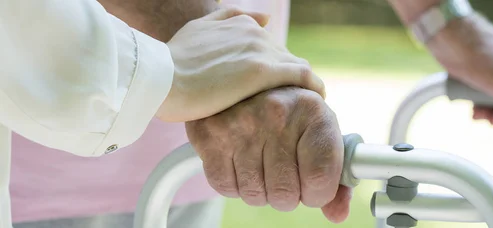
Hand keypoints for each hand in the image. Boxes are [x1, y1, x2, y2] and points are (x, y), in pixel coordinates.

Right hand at [156, 7, 324, 121]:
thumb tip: (264, 18)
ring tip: (305, 104)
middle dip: (288, 77)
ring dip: (302, 84)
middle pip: (285, 57)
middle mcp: (254, 32)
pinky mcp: (264, 71)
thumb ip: (228, 18)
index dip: (274, 67)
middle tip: (289, 101)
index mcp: (240, 24)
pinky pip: (303, 77)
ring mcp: (260, 50)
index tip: (274, 86)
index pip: (270, 47)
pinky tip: (320, 98)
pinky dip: (314, 87)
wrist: (159, 79)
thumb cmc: (172, 63)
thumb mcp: (198, 28)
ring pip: (296, 66)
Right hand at [185, 87, 350, 222]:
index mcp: (314, 112)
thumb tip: (337, 214)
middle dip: (287, 195)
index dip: (317, 193)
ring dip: (260, 190)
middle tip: (285, 174)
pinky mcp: (211, 134)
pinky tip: (241, 161)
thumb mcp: (321, 136)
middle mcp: (278, 114)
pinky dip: (234, 184)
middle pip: (285, 194)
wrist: (248, 85)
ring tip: (262, 163)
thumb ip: (336, 179)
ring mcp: (241, 123)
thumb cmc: (292, 118)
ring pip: (255, 195)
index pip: (320, 178)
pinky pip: (226, 187)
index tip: (313, 186)